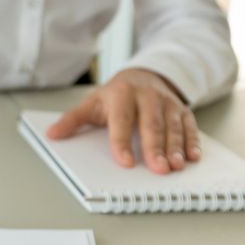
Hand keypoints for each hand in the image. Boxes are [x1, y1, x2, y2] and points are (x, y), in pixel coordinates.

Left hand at [45, 68, 199, 174]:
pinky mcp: (182, 109)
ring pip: (172, 126)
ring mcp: (167, 102)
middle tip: (159, 169)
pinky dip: (193, 141)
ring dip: (176, 147)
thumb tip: (51, 134)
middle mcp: (147, 96)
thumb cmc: (115, 96)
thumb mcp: (92, 103)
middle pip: (151, 124)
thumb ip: (72, 120)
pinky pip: (190, 125)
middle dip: (156, 148)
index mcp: (121, 95)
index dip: (122, 142)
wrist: (143, 75)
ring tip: (176, 166)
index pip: (121, 120)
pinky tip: (193, 157)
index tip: (126, 163)